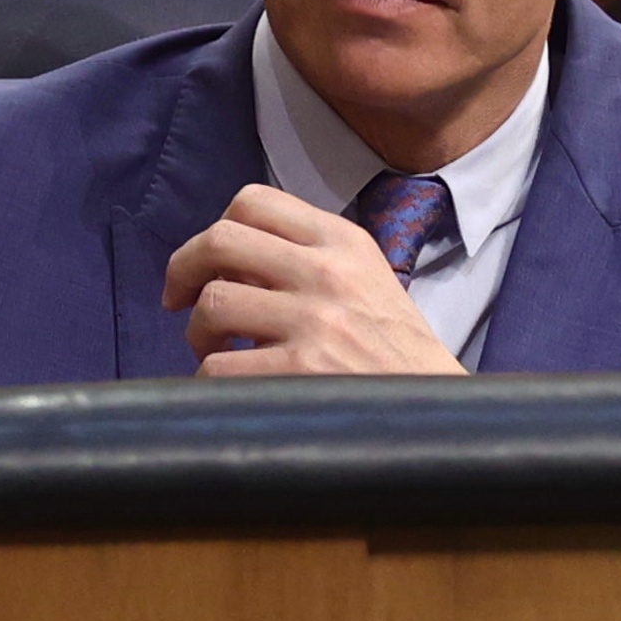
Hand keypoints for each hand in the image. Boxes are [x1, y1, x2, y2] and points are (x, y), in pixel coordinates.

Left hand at [166, 184, 464, 378]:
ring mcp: (315, 321)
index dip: (215, 229)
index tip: (208, 264)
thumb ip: (311, 263)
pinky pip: (217, 367)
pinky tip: (231, 391)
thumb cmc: (397, 360)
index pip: (253, 201)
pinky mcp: (301, 372)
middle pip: (219, 240)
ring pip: (212, 304)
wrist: (441, 419)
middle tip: (179, 301)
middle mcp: (328, 273)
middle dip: (184, 271)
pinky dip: (209, 382)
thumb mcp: (368, 286)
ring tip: (216, 355)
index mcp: (344, 243)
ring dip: (198, 334)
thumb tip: (231, 267)